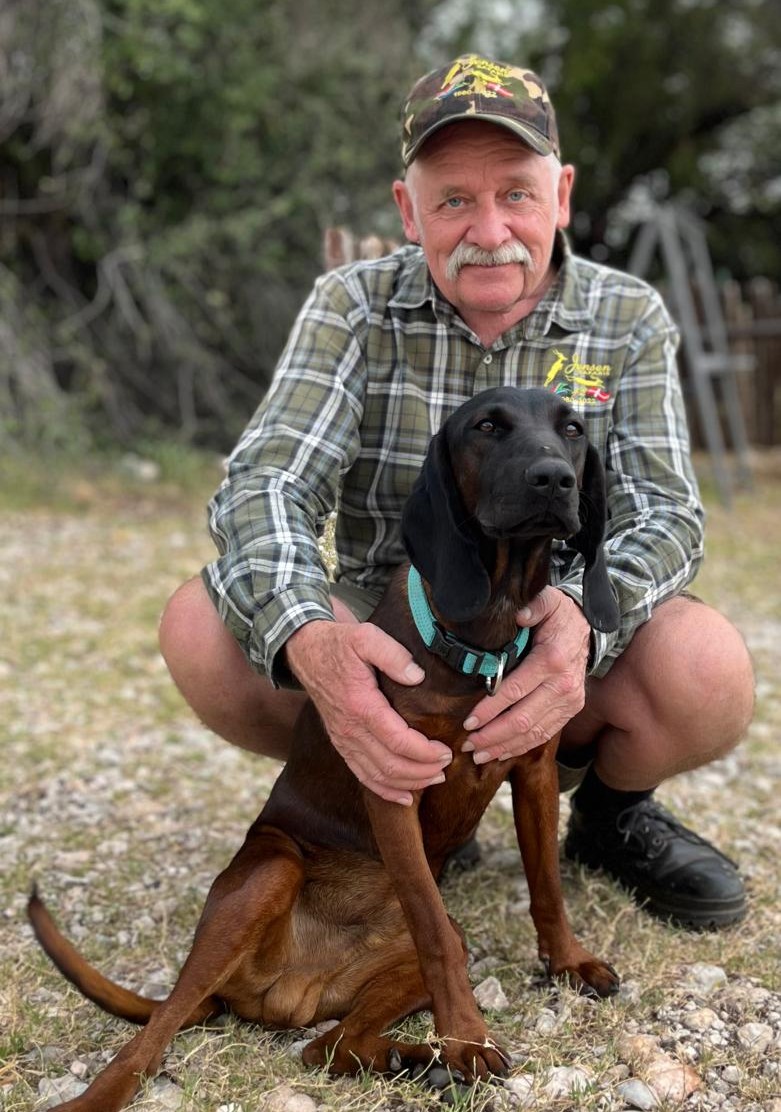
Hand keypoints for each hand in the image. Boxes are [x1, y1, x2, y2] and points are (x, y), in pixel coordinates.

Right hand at [284, 620, 451, 804]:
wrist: (305, 651)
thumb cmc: (338, 644)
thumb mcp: (365, 636)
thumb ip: (393, 654)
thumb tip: (417, 676)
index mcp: (360, 705)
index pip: (398, 741)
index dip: (425, 752)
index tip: (447, 751)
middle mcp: (350, 729)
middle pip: (390, 765)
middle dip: (422, 771)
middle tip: (447, 766)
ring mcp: (343, 740)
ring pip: (377, 775)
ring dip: (408, 783)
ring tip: (434, 779)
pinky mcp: (341, 743)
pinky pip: (362, 775)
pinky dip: (384, 790)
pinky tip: (403, 796)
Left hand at [461, 587, 589, 763]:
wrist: (587, 628)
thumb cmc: (558, 616)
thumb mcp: (548, 601)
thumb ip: (533, 605)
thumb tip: (518, 615)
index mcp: (552, 660)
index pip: (514, 691)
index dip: (490, 709)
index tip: (468, 721)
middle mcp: (563, 685)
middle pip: (522, 719)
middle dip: (492, 734)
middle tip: (466, 743)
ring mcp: (570, 701)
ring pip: (533, 732)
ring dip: (504, 746)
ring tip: (478, 753)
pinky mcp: (571, 710)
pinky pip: (545, 734)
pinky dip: (522, 746)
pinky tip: (502, 752)